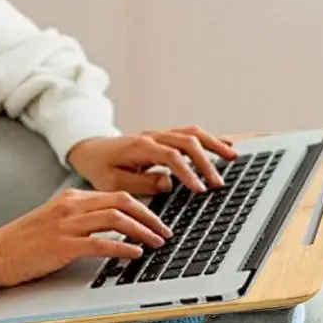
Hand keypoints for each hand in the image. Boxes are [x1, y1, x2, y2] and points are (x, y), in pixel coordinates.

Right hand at [0, 188, 172, 290]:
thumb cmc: (24, 243)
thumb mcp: (55, 222)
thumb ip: (82, 220)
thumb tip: (113, 228)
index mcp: (71, 199)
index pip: (116, 196)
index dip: (142, 208)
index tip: (157, 221)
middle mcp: (71, 206)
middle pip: (122, 202)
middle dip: (150, 216)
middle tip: (165, 231)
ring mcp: (66, 225)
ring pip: (116, 219)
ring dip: (142, 231)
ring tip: (156, 243)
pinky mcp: (62, 246)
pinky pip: (101, 243)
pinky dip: (122, 248)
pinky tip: (134, 254)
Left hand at [66, 127, 237, 195]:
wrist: (90, 150)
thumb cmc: (100, 168)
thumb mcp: (113, 182)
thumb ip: (140, 183)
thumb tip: (169, 183)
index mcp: (139, 147)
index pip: (170, 156)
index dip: (187, 172)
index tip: (199, 189)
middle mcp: (152, 137)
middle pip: (186, 142)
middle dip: (205, 162)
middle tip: (217, 184)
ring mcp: (159, 134)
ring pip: (191, 133)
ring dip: (213, 144)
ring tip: (233, 157)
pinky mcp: (163, 136)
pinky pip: (189, 133)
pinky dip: (209, 139)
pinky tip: (225, 146)